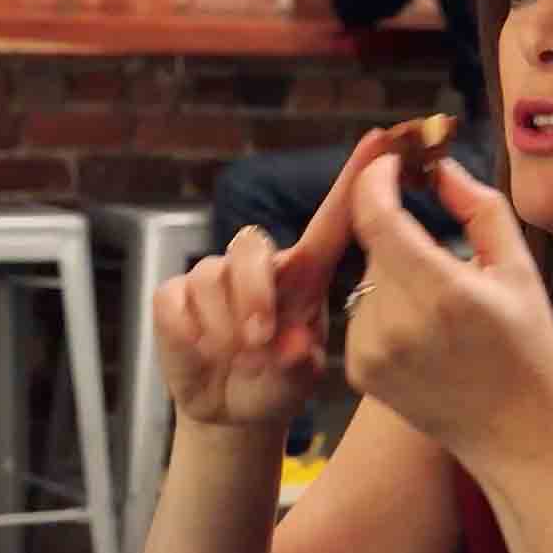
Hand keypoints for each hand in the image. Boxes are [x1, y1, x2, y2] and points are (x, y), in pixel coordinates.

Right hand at [153, 130, 388, 428]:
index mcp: (302, 276)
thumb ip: (299, 361)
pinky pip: (173, 301)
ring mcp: (212, 280)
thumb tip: (286, 347)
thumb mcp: (301, 377)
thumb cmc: (279, 382)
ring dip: (223, 325)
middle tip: (260, 339)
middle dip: (253, 293)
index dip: (352, 182)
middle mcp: (258, 268)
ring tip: (236, 358)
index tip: (380, 141)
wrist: (233, 412)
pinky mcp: (173, 299)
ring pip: (209, 278)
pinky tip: (201, 352)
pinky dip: (187, 332)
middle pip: (250, 247)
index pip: (329, 222)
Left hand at [343, 156, 552, 473]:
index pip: (376, 215)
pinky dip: (388, 309)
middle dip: (401, 231)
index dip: (376, 179)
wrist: (519, 440)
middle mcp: (396, 323)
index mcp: (441, 292)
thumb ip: (479, 206)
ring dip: (396, 273)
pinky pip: (363, 313)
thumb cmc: (530, 350)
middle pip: (375, 243)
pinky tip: (428, 336)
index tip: (392, 164)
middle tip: (443, 247)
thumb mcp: (519, 271)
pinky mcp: (359, 372)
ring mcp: (372, 351)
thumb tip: (439, 167)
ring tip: (445, 308)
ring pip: (368, 278)